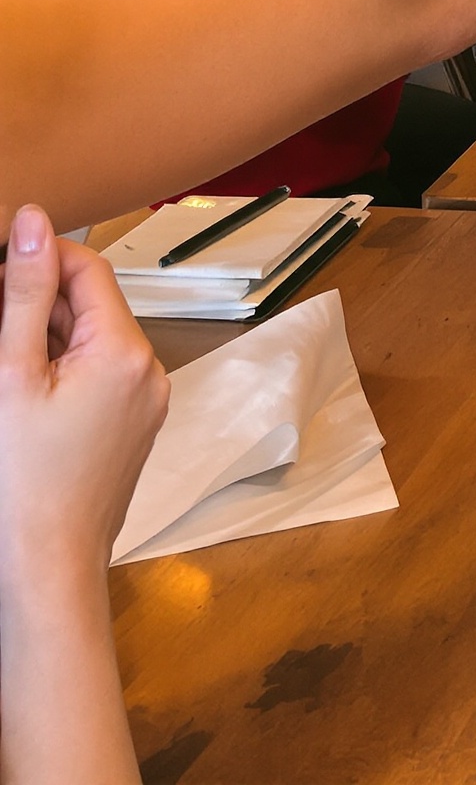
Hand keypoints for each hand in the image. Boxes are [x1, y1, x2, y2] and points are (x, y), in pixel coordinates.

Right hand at [0, 206, 167, 589]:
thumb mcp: (12, 377)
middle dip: (38, 302)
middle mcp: (148, 369)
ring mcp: (145, 400)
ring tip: (7, 362)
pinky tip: (25, 390)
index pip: (88, 269)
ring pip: (93, 340)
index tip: (0, 264)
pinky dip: (64, 370)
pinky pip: (100, 376)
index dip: (41, 257)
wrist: (47, 565)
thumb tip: (33, 222)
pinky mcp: (134, 426)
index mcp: (125, 351)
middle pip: (91, 305)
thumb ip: (23, 295)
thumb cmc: (21, 482)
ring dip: (47, 337)